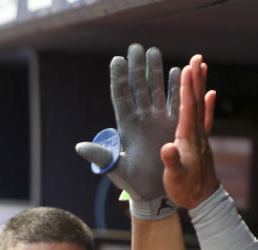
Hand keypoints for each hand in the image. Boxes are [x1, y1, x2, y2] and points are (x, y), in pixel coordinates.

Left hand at [75, 44, 179, 209]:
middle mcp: (141, 119)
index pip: (121, 96)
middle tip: (135, 46)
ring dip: (155, 70)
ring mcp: (158, 120)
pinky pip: (175, 101)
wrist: (156, 194)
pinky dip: (177, 86)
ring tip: (153, 51)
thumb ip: (101, 156)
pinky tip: (178, 70)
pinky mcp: (174, 125)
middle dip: (137, 66)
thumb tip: (79, 147)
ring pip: (156, 89)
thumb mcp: (115, 170)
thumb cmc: (132, 185)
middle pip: (139, 86)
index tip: (117, 59)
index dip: (119, 78)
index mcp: (126, 126)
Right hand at [161, 54, 218, 208]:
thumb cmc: (185, 190)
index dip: (187, 89)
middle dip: (196, 79)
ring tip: (201, 65)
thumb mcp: (174, 178)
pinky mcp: (203, 142)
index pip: (188, 109)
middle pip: (197, 101)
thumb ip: (171, 163)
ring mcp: (201, 136)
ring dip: (200, 85)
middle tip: (197, 57)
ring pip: (201, 105)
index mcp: (188, 139)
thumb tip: (168, 148)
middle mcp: (197, 134)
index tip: (187, 69)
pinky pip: (206, 118)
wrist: (203, 200)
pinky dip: (208, 103)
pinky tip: (210, 93)